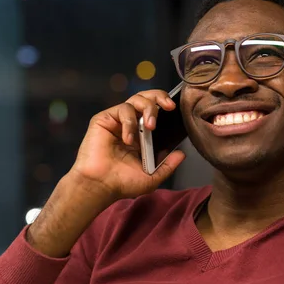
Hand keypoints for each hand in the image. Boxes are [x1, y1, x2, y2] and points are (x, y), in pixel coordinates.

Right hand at [28, 90, 185, 256]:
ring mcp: (118, 121)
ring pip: (136, 99)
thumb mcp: (152, 177)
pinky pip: (122, 110)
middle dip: (160, 97)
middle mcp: (131, 124)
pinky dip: (129, 123)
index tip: (175, 109)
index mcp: (143, 135)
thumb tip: (182, 154)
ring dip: (148, 110)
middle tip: (169, 107)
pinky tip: (128, 139)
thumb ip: (168, 166)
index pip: (156, 110)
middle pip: (147, 97)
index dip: (165, 105)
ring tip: (150, 127)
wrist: (100, 186)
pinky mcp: (104, 119)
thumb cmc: (122, 183)